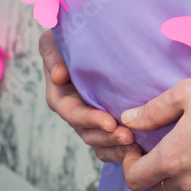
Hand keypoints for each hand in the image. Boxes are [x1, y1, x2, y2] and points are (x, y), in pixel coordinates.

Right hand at [40, 29, 141, 162]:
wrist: (85, 42)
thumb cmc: (67, 40)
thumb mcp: (53, 42)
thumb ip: (52, 55)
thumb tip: (58, 76)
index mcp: (60, 97)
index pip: (73, 113)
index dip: (90, 120)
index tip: (110, 122)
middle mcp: (75, 112)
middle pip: (89, 133)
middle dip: (108, 137)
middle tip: (130, 137)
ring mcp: (89, 120)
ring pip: (100, 142)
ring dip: (117, 147)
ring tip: (136, 146)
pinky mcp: (104, 123)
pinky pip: (109, 145)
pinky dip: (120, 151)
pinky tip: (138, 150)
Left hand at [119, 71, 190, 190]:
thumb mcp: (185, 94)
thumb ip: (153, 111)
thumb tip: (129, 119)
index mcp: (173, 159)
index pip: (135, 179)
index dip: (130, 165)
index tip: (138, 150)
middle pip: (158, 188)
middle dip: (156, 171)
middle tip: (166, 148)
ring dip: (179, 182)